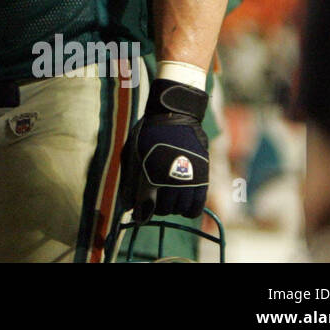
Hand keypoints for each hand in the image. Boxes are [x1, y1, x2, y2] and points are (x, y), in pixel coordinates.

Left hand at [122, 78, 209, 220]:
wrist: (175, 115)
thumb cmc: (148, 134)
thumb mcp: (132, 152)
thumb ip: (129, 179)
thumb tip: (127, 205)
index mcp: (151, 171)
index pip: (146, 205)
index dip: (141, 213)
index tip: (139, 214)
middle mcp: (171, 178)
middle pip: (164, 210)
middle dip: (156, 207)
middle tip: (153, 198)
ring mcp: (189, 179)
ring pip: (180, 210)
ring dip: (172, 208)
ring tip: (167, 196)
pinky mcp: (202, 178)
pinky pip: (197, 206)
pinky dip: (188, 210)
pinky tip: (182, 203)